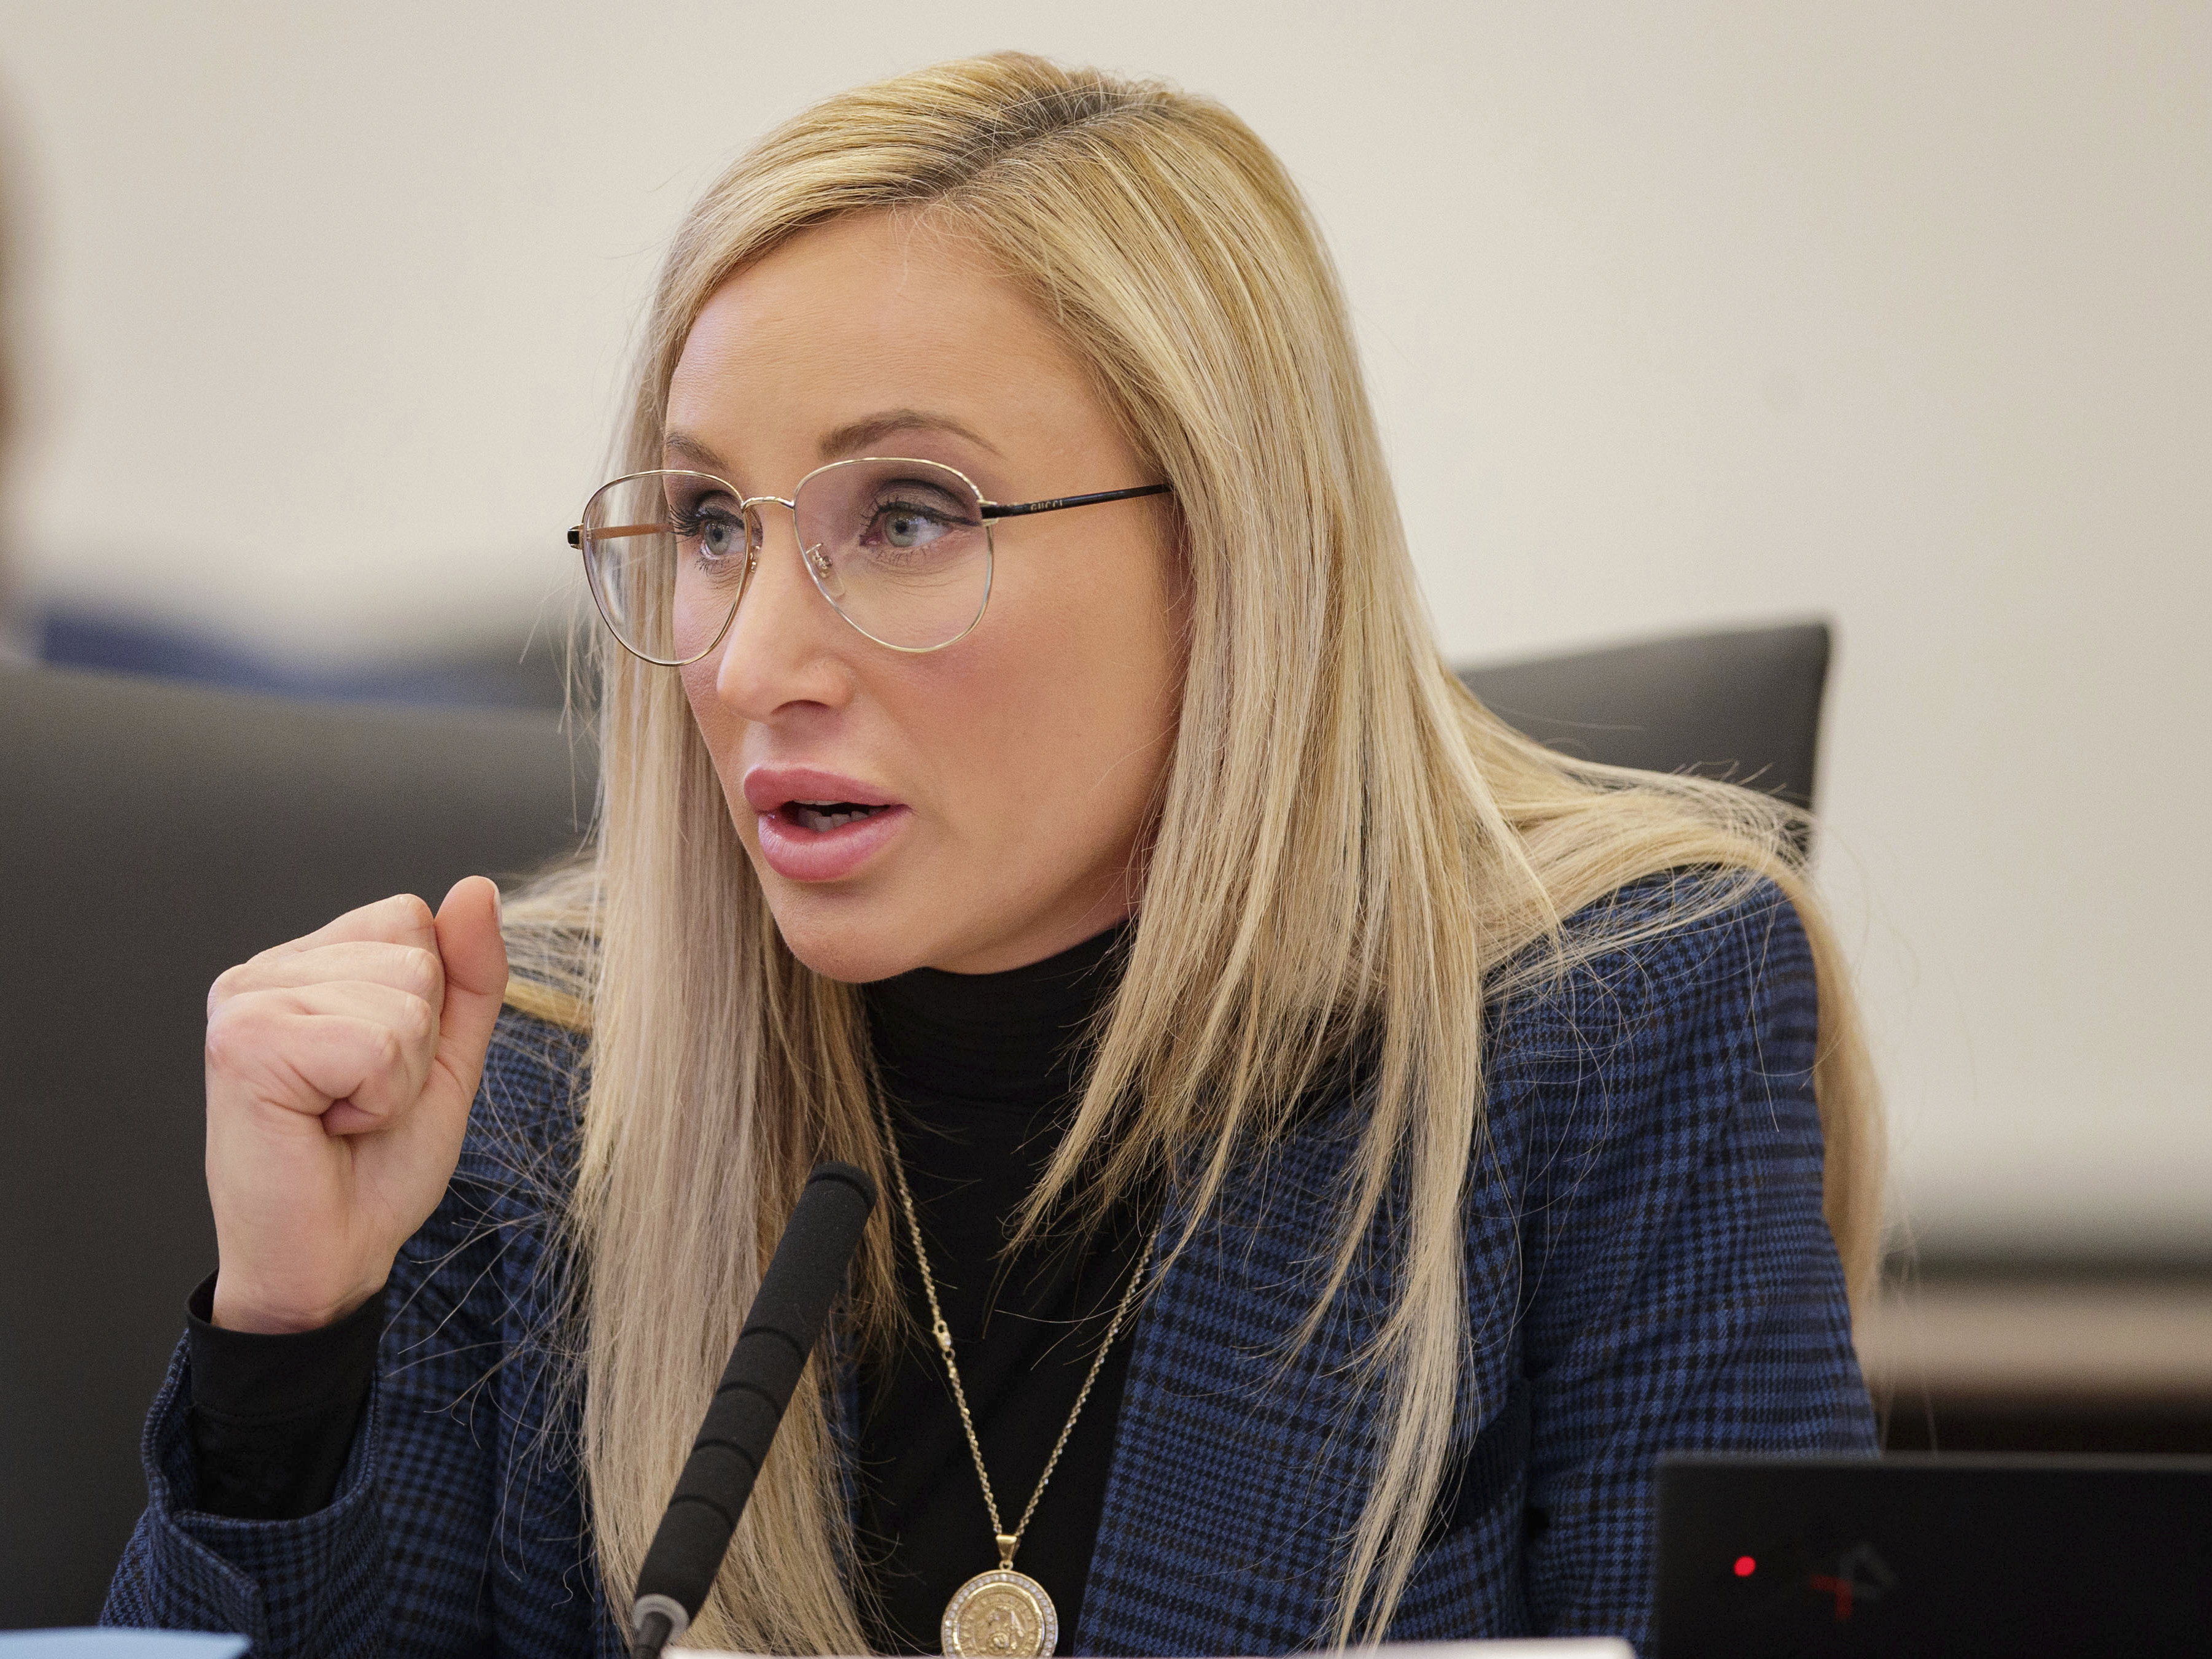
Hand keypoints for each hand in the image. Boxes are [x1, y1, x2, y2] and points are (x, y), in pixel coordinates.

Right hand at [203, 877, 507, 1333]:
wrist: (330, 1258)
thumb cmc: (377, 1164)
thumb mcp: (447, 1057)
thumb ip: (469, 973)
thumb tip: (476, 888)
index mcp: (306, 963)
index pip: (411, 918)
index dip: (428, 1005)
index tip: (378, 1069)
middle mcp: (265, 970)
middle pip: (414, 953)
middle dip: (416, 1044)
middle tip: (359, 1102)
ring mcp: (246, 1000)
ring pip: (404, 997)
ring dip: (397, 1077)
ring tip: (340, 1116)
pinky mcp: (244, 1043)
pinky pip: (376, 1043)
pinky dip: (375, 1099)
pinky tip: (323, 1126)